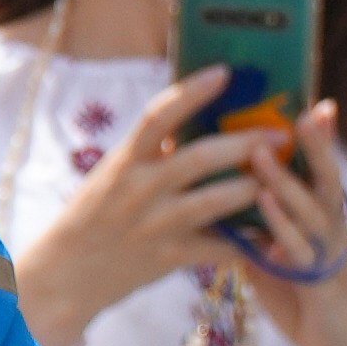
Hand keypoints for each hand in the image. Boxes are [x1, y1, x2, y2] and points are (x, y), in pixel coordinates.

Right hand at [8, 74, 290, 345]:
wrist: (70, 272)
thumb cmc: (97, 213)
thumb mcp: (116, 172)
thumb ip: (152, 149)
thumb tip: (193, 112)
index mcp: (126, 160)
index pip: (158, 115)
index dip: (191, 91)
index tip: (223, 73)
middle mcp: (140, 189)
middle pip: (200, 157)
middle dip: (244, 144)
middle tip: (276, 135)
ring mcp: (156, 224)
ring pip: (214, 201)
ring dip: (250, 188)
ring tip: (275, 179)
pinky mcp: (169, 257)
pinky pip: (217, 246)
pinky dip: (246, 240)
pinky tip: (269, 232)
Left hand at [239, 107, 346, 345]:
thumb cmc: (303, 298)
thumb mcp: (276, 250)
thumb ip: (257, 217)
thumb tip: (218, 186)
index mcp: (322, 216)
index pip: (318, 168)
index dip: (315, 135)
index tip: (309, 98)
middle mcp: (333, 228)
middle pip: (326, 177)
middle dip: (317, 143)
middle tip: (306, 107)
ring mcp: (329, 256)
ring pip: (312, 210)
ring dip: (286, 180)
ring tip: (263, 152)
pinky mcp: (321, 286)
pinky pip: (299, 251)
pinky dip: (281, 227)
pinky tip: (264, 206)